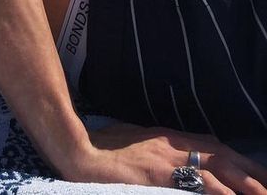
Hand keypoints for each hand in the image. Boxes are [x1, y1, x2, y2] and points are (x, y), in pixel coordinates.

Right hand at [68, 122, 266, 193]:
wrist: (78, 151)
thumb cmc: (100, 149)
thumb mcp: (132, 141)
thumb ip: (153, 148)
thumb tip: (165, 156)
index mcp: (166, 137)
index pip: (211, 145)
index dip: (237, 160)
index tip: (257, 173)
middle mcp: (171, 143)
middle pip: (221, 154)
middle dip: (250, 171)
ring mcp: (166, 157)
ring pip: (216, 168)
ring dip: (245, 183)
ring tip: (265, 194)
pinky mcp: (159, 173)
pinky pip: (197, 181)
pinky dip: (219, 190)